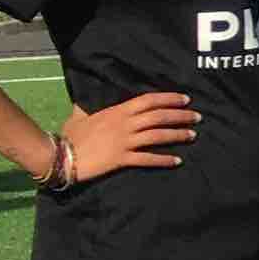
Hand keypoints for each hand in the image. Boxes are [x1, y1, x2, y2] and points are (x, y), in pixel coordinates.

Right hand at [54, 88, 194, 178]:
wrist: (60, 156)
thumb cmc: (70, 136)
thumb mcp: (80, 116)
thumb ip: (89, 108)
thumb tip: (86, 99)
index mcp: (117, 111)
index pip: (148, 100)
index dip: (169, 99)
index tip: (185, 99)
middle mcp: (124, 124)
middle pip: (158, 117)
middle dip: (180, 115)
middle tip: (197, 117)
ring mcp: (124, 142)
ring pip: (157, 136)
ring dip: (177, 135)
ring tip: (193, 135)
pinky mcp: (121, 159)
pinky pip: (147, 159)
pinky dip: (163, 160)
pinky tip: (177, 161)